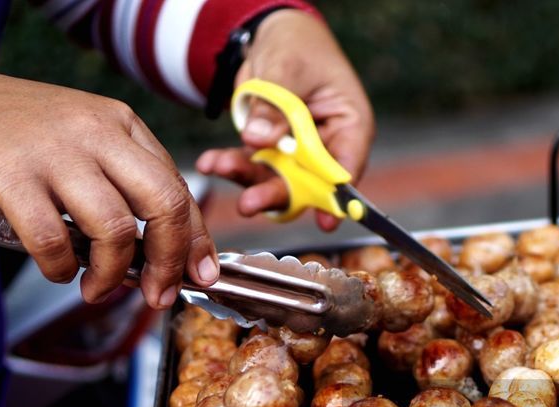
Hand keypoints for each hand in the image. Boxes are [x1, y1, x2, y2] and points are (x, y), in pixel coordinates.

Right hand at [0, 68, 217, 308]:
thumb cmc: (18, 133)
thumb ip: (125, 181)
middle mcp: (96, 133)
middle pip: (163, 205)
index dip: (197, 240)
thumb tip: (166, 248)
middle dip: (169, 261)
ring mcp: (54, 152)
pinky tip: (59, 270)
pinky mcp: (10, 174)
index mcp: (122, 125)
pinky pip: (52, 238)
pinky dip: (61, 267)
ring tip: (97, 288)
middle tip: (158, 293)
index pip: (178, 188)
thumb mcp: (85, 138)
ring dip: (113, 274)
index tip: (201, 275)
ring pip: (114, 227)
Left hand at [195, 9, 374, 230]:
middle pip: (308, 183)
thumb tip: (259, 140)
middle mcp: (326, 146)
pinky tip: (210, 161)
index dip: (337, 195)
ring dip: (246, 180)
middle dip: (277, 193)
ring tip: (220, 168)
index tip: (324, 218)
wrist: (272, 36)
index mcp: (348, 125)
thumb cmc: (297, 45)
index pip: (347, 166)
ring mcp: (297, 153)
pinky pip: (250, 166)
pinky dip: (228, 164)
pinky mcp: (270, 152)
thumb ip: (275, 107)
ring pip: (275, 179)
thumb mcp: (287, 68)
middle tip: (250, 203)